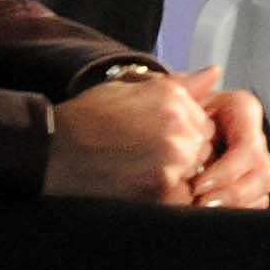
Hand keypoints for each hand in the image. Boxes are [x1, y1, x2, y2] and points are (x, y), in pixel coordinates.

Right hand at [43, 71, 215, 205]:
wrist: (54, 152)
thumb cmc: (88, 119)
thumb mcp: (130, 88)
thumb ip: (180, 84)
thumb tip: (215, 72)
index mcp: (173, 96)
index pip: (203, 120)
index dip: (182, 133)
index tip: (155, 140)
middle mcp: (179, 124)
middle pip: (203, 146)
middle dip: (184, 154)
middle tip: (144, 157)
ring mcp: (173, 157)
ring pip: (196, 171)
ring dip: (178, 175)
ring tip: (140, 172)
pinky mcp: (162, 188)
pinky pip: (183, 196)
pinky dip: (168, 196)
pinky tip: (140, 187)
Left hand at [177, 71, 269, 209]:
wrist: (156, 132)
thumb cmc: (166, 113)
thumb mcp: (172, 98)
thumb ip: (188, 86)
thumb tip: (213, 73)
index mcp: (241, 111)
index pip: (248, 145)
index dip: (227, 169)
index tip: (198, 184)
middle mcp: (252, 137)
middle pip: (261, 172)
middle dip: (232, 193)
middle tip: (201, 205)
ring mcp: (252, 163)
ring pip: (261, 191)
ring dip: (234, 206)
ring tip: (204, 213)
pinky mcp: (246, 185)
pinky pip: (255, 205)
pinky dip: (236, 213)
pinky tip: (212, 218)